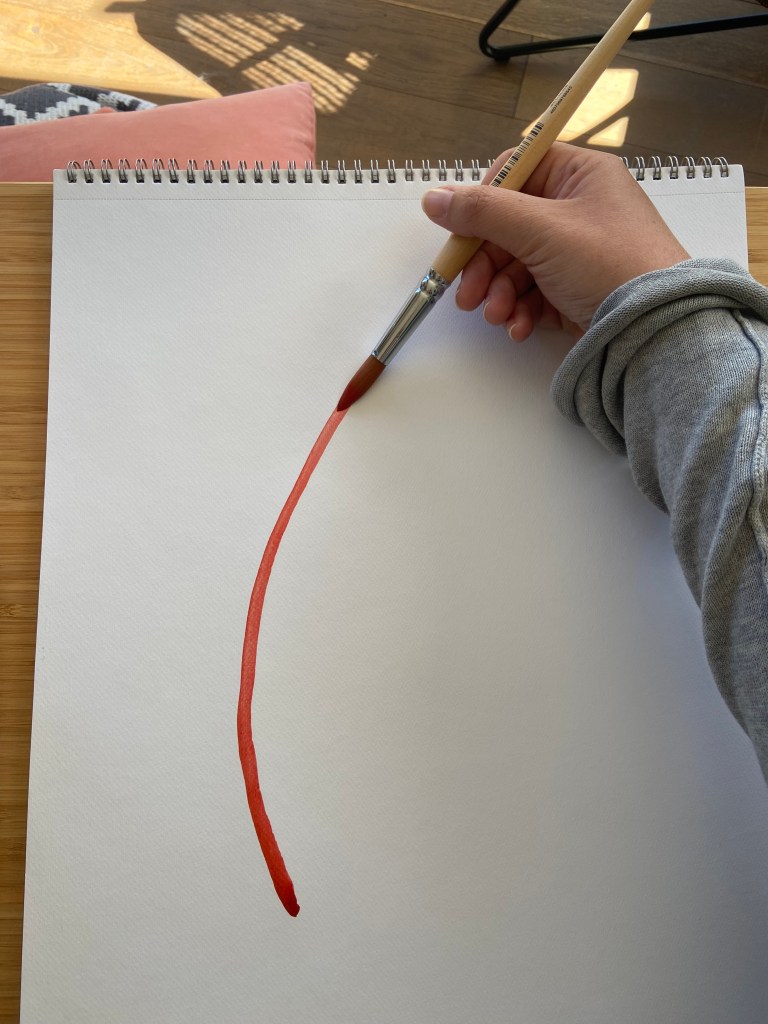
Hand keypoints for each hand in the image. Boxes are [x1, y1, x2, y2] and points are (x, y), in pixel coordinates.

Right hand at [421, 142, 689, 340]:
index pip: (516, 173)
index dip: (483, 202)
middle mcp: (579, 209)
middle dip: (485, 264)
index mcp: (580, 175)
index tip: (462, 233)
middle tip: (467, 295)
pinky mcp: (576, 289)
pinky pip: (534, 293)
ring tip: (497, 316)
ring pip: (517, 265)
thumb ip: (483, 212)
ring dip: (499, 292)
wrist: (655, 327)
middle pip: (509, 226)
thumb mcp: (541, 229)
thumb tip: (434, 198)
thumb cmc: (610, 263)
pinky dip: (520, 310)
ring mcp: (578, 252)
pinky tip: (519, 327)